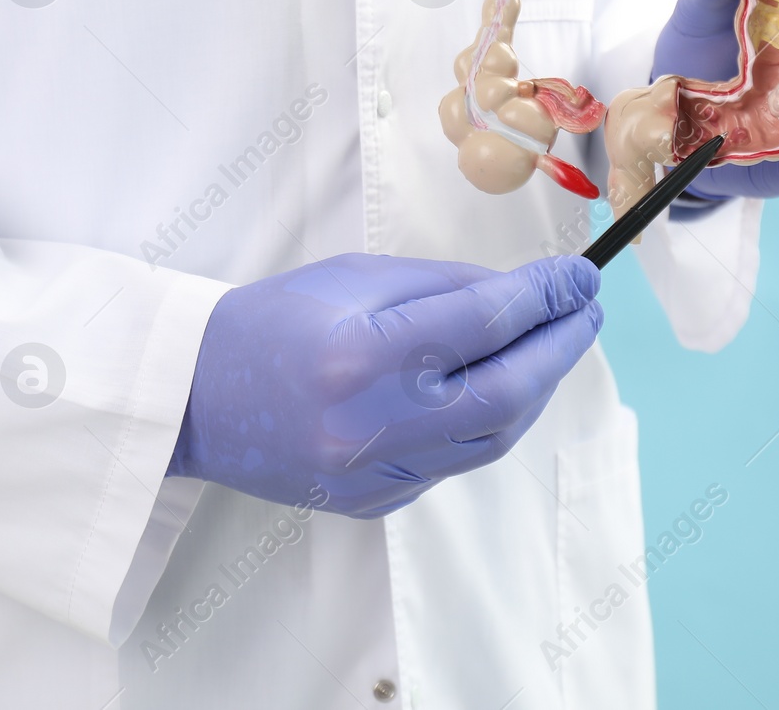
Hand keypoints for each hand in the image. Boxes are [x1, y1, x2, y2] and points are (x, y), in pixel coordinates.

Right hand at [167, 253, 602, 517]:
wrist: (193, 396)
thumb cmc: (269, 322)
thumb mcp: (352, 276)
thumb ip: (440, 286)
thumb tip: (519, 294)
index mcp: (365, 354)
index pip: (486, 323)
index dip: (545, 297)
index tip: (579, 277)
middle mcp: (375, 423)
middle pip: (508, 391)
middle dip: (560, 348)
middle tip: (584, 313)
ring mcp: (376, 473)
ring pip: (494, 438)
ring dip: (535, 390)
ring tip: (551, 349)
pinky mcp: (374, 501)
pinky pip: (456, 462)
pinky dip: (489, 423)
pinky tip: (497, 389)